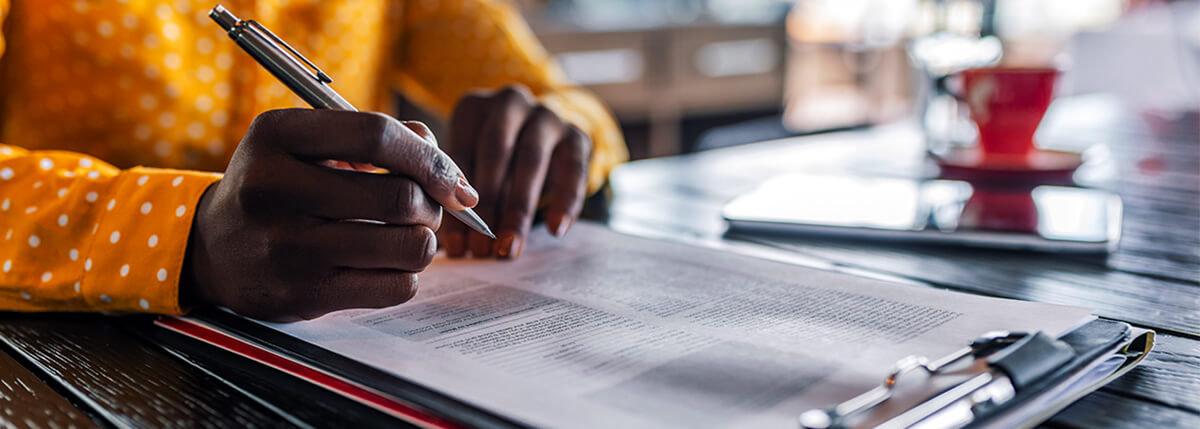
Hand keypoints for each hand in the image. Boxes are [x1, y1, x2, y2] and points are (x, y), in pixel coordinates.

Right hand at [181, 109, 478, 321]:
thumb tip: (440, 161)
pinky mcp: (304, 294)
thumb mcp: (306, 144)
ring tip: (407, 234)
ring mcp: (288, 247)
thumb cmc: (277, 187)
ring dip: (425, 241)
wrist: (211, 250)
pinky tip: (386, 263)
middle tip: (424, 207)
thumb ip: (374, 137)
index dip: (429, 156)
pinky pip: (397, 286)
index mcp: (276, 136)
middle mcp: (275, 189)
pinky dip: (406, 274)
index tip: (450, 177)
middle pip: (400, 197)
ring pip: (409, 246)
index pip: (377, 136)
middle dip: (431, 203)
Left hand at [440, 85, 591, 259]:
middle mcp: (509, 103)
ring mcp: (546, 115)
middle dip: (488, 205)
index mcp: (473, 108)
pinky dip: (565, 200)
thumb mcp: (472, 168)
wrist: (545, 138)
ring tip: (510, 247)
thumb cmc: (496, 162)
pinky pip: (574, 168)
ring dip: (519, 208)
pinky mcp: (577, 134)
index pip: (459, 156)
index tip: (456, 246)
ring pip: (531, 159)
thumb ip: (461, 198)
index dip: (455, 203)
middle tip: (482, 250)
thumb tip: (457, 247)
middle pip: (495, 152)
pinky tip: (555, 229)